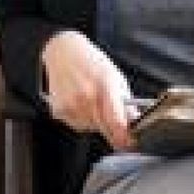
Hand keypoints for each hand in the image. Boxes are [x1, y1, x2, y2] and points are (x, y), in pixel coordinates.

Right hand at [41, 30, 134, 150]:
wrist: (63, 52)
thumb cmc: (91, 62)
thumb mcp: (115, 77)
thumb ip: (125, 102)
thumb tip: (134, 121)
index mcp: (105, 85)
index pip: (117, 122)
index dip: (125, 137)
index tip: (130, 141)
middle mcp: (86, 96)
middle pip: (105, 129)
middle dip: (113, 129)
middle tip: (115, 121)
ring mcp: (71, 104)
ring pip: (91, 128)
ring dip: (96, 122)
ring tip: (93, 102)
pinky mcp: (59, 111)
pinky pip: (77, 125)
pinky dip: (82, 119)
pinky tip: (80, 103)